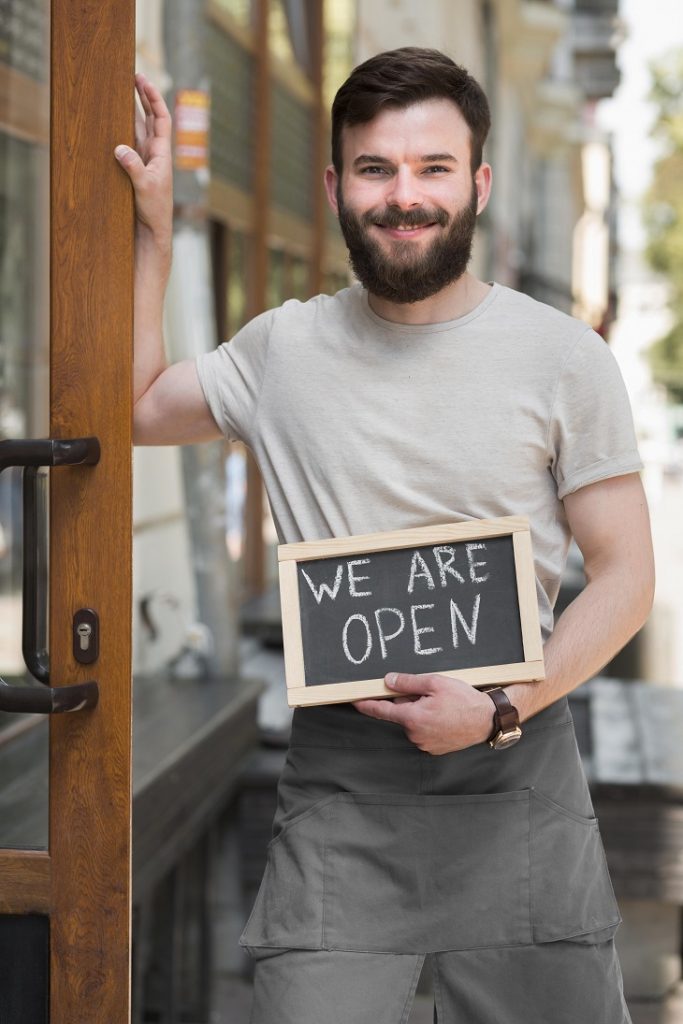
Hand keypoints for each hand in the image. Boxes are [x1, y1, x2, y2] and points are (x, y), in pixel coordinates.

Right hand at [114, 73, 172, 241]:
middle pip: (149, 118)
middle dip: (142, 97)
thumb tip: (119, 148)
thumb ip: (133, 167)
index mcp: (162, 153)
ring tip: (121, 92)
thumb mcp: (145, 188)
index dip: (153, 98)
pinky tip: (113, 123)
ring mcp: (144, 160)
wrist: (153, 230)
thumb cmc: (154, 210)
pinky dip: (122, 131)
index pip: (161, 118)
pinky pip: (129, 144)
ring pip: (138, 129)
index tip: (143, 80)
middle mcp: (154, 153)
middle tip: (132, 76)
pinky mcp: (135, 169)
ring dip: (131, 110)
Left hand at [353, 673, 493, 754]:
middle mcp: (416, 734)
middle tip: (429, 694)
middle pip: (401, 714)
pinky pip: (423, 732)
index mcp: (413, 718)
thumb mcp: (435, 683)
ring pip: (413, 722)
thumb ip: (408, 682)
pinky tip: (444, 716)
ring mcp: (425, 744)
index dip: (366, 705)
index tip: (354, 701)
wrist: (487, 719)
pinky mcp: (434, 749)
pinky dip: (429, 722)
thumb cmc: (464, 700)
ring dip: (420, 712)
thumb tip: (388, 681)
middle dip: (409, 702)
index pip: (381, 711)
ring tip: (442, 706)